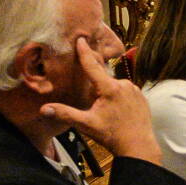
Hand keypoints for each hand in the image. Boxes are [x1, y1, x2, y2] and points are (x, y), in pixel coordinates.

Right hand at [38, 39, 160, 162]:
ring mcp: (135, 90)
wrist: (138, 146)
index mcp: (109, 88)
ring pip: (114, 87)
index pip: (92, 66)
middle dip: (96, 91)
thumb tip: (44, 109)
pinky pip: (126, 93)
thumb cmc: (112, 135)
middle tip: (97, 109)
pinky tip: (118, 113)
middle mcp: (124, 84)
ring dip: (108, 96)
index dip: (84, 52)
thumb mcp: (86, 124)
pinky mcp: (141, 96)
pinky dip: (119, 99)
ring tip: (109, 114)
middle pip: (103, 81)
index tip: (81, 38)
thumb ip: (65, 114)